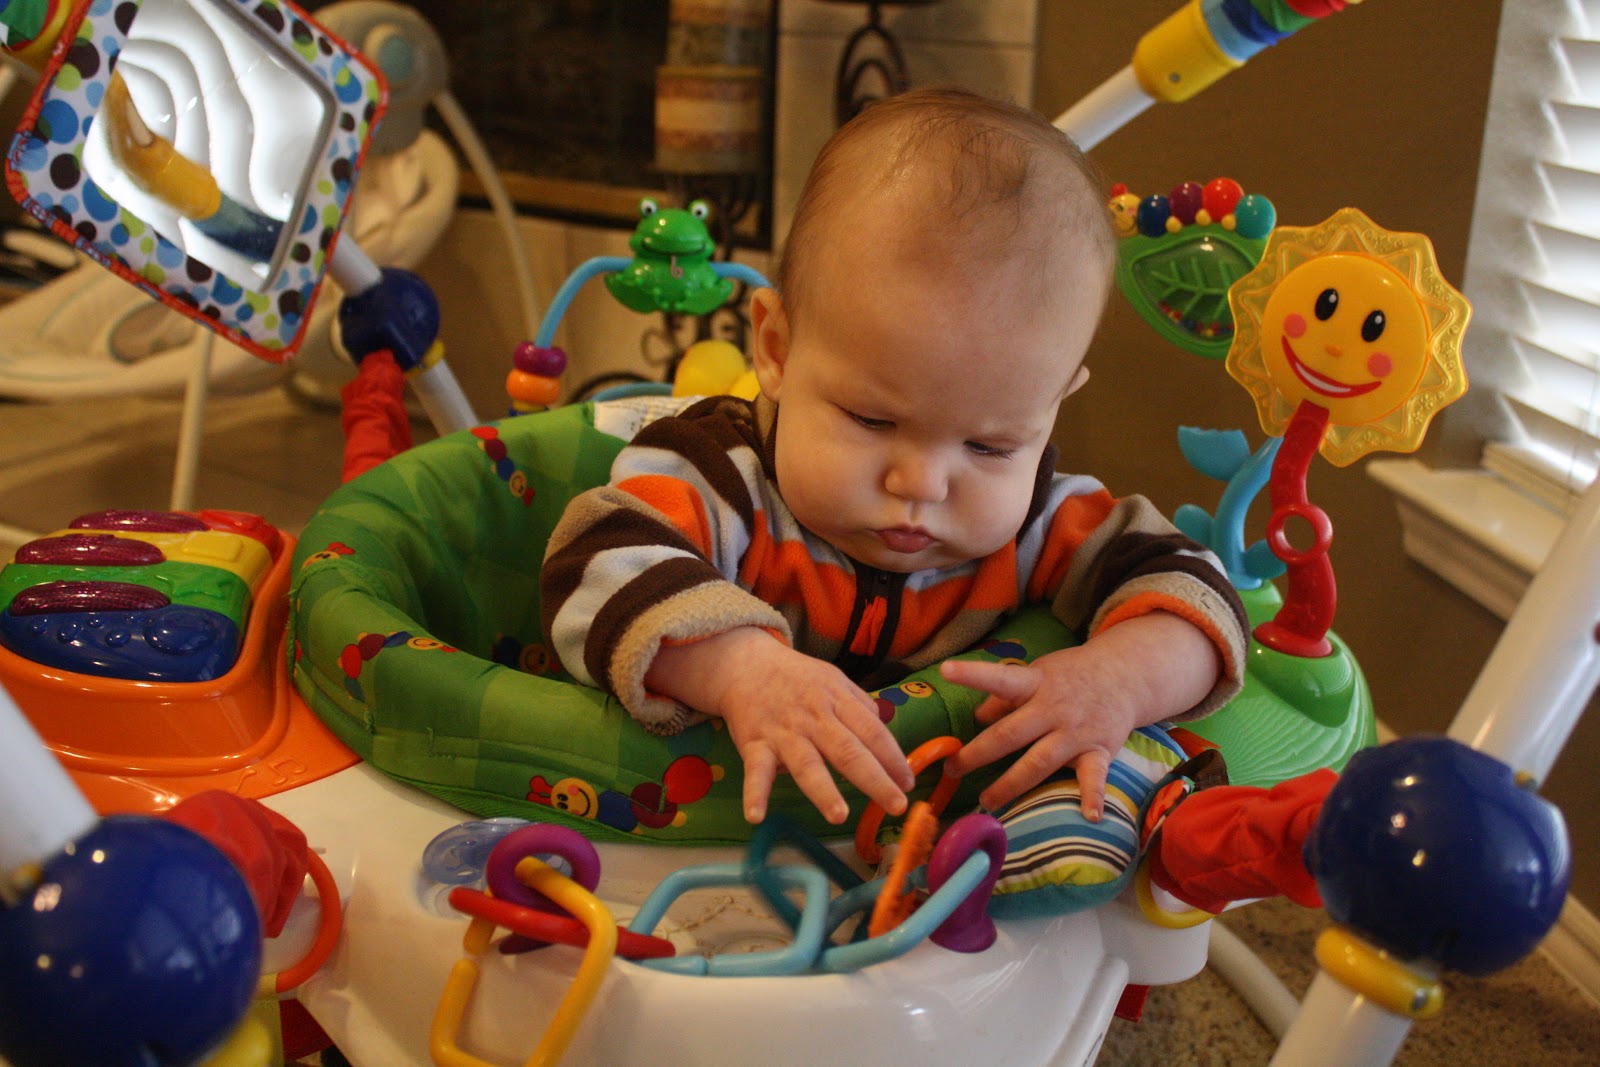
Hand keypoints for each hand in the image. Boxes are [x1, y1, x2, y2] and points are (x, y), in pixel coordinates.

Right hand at [646, 629, 913, 824]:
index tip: (909, 782)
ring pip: (807, 764)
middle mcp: (814, 718)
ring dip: (823, 791)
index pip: (872, 732)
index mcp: (838, 701)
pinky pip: (755, 772)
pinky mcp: (755, 745)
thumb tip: (886, 733)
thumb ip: (861, 707)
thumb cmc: (798, 678)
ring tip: (839, 816)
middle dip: (874, 780)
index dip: (893, 758)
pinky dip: (755, 794)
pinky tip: (756, 816)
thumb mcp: (835, 680)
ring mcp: (784, 733)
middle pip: (848, 751)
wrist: (747, 664)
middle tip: (896, 806)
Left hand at [941, 612, 1221, 817]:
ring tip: (987, 801)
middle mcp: (1054, 708)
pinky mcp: (1099, 750)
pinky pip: (1095, 777)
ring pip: (1040, 762)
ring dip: (1012, 784)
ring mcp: (1077, 731)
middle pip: (1011, 733)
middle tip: (952, 769)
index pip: (1000, 677)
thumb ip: (1005, 696)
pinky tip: (1090, 816)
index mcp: (1034, 683)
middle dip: (978, 754)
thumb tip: (977, 718)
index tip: (946, 670)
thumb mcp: (1036, 674)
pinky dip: (1093, 797)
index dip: (972, 674)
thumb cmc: (1067, 677)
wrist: (1125, 675)